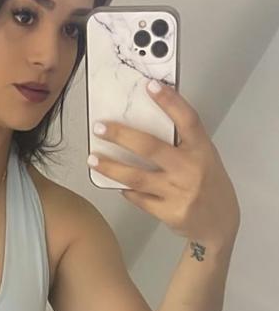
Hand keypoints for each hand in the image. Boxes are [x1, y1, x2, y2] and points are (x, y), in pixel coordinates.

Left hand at [88, 81, 240, 248]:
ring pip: (136, 177)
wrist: (219, 224)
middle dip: (121, 136)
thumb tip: (143, 127)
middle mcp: (190, 169)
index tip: (150, 86)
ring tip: (93, 159)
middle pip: (150, 148)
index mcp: (202, 150)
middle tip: (100, 128)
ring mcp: (179, 192)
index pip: (187, 120)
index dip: (170, 101)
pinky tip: (118, 185)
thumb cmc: (209, 185)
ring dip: (111, 167)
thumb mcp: (204, 159)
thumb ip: (181, 145)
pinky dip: (126, 191)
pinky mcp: (169, 213)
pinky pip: (139, 199)